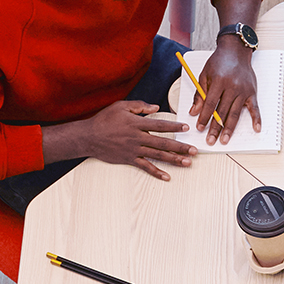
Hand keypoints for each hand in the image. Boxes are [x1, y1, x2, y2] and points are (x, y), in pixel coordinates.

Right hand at [75, 97, 195, 178]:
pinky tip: (167, 177)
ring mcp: (133, 149)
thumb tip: (156, 107)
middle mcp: (137, 137)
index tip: (186, 128)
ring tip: (187, 163)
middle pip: (163, 143)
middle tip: (194, 150)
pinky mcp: (129, 159)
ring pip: (157, 156)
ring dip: (174, 160)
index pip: (160, 125)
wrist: (88, 137)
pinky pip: (145, 167)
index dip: (174, 127)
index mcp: (136, 123)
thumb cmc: (104, 120)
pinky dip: (156, 172)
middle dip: (180, 147)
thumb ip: (139, 106)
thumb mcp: (120, 106)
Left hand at [192, 46, 259, 143]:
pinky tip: (256, 129)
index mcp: (219, 81)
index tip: (200, 128)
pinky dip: (256, 119)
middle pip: (222, 112)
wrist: (236, 50)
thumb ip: (199, 93)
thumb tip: (194, 112)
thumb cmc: (218, 62)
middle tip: (210, 140)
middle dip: (215, 128)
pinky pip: (255, 108)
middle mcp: (232, 86)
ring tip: (225, 140)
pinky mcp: (252, 92)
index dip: (204, 117)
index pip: (210, 104)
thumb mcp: (204, 74)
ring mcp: (244, 90)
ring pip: (236, 113)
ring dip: (230, 128)